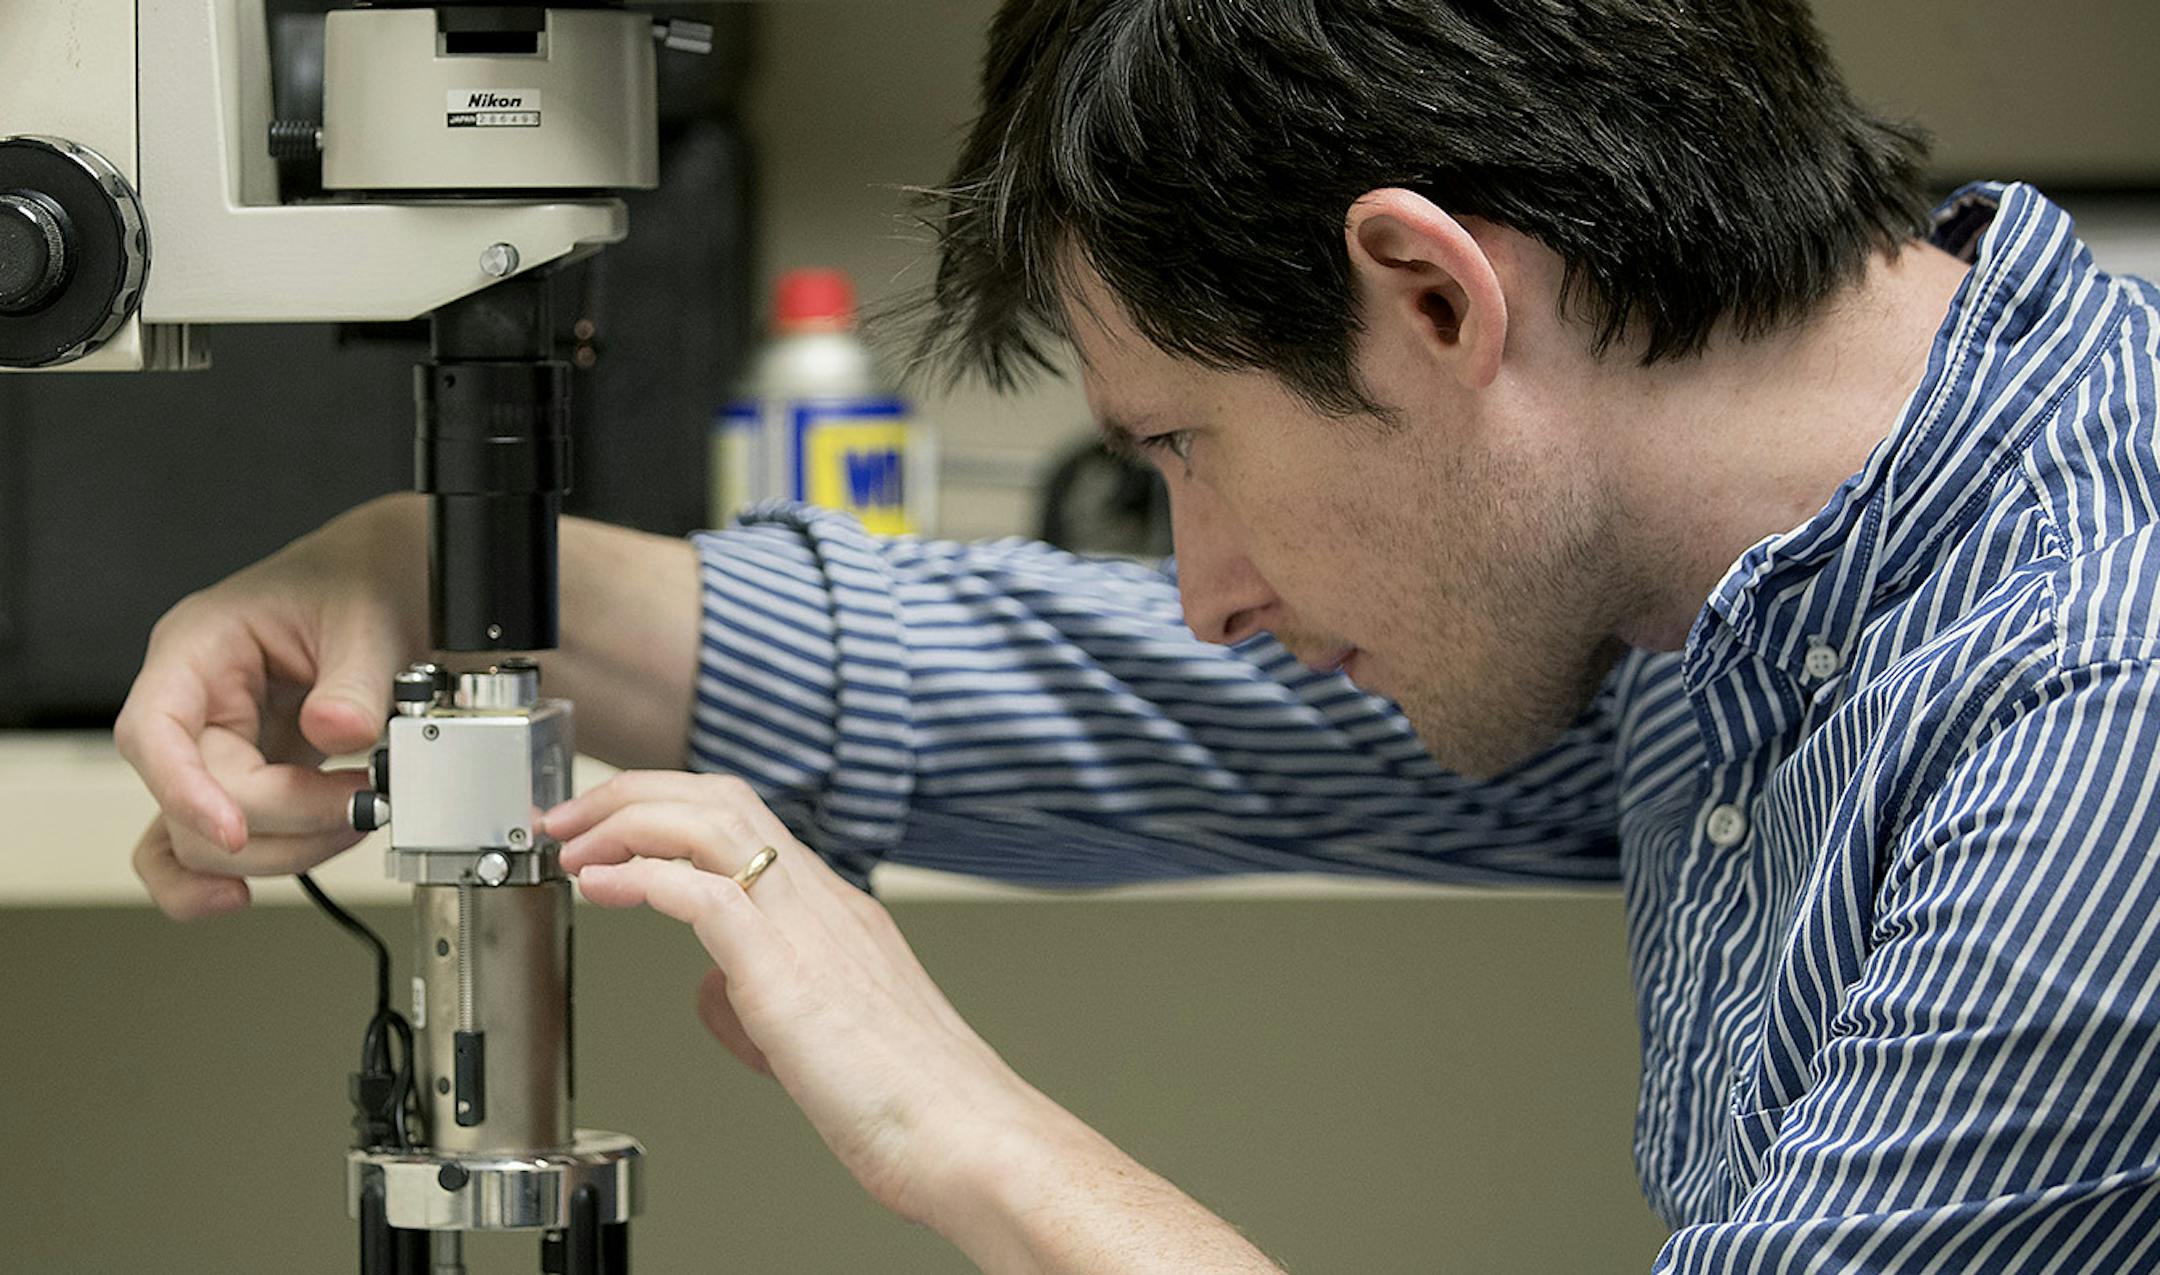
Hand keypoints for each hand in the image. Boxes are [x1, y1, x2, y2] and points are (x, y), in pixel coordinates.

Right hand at [115, 496, 427, 918]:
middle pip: (192, 798)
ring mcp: (217, 745)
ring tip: (356, 817)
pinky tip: (244, 896)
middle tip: (364, 803)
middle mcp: (195, 701)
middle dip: (282, 820)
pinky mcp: (247, 778)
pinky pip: (205, 844)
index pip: (153, 730)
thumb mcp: (370, 616)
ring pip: (199, 837)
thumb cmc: (363, 581)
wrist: (392, 584)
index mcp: (200, 645)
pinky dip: (226, 875)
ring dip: (280, 850)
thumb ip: (356, 678)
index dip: (184, 789)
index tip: (235, 831)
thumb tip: (337, 727)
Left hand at [547, 771, 1058, 1229]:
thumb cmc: (915, 1106)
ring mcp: (809, 931)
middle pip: (720, 798)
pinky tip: (600, 887)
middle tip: (571, 819)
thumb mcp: (822, 1039)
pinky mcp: (787, 975)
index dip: (666, 810)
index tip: (609, 831)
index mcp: (837, 913)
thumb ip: (763, 1001)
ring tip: (573, 844)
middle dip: (632, 793)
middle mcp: (824, 904)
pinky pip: (704, 894)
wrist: (971, 1140)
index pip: (744, 821)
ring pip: (711, 822)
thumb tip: (713, 991)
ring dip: (626, 820)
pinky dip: (641, 876)